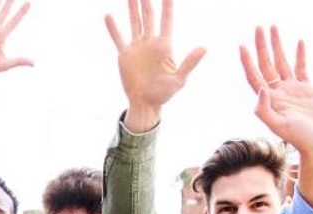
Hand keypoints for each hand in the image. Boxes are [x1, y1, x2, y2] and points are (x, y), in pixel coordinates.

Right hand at [104, 0, 204, 133]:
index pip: (166, 20)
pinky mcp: (125, 55)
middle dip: (147, 2)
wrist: (145, 103)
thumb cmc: (164, 94)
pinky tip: (108, 16)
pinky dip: (113, 28)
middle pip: (149, 16)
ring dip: (133, 9)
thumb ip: (189, 62)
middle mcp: (150, 43)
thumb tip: (204, 48)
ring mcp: (137, 47)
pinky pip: (118, 38)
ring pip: (135, 23)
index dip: (167, 6)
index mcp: (164, 46)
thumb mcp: (179, 79)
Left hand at [240, 26, 312, 156]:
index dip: (247, 61)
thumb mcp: (279, 126)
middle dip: (262, 46)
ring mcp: (292, 90)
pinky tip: (299, 42)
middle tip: (258, 27)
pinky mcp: (306, 89)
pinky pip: (301, 67)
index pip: (254, 76)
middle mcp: (278, 92)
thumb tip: (261, 90)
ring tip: (273, 28)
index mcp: (268, 100)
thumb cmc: (299, 138)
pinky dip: (299, 55)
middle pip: (266, 64)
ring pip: (282, 62)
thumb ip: (265, 111)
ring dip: (277, 45)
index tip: (242, 45)